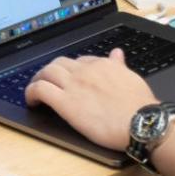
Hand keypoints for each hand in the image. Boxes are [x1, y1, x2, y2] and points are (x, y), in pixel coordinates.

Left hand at [23, 49, 155, 150]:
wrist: (143, 122)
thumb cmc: (142, 106)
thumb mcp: (132, 78)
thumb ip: (120, 66)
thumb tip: (117, 53)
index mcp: (102, 65)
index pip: (80, 61)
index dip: (72, 69)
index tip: (70, 79)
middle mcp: (85, 71)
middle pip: (59, 63)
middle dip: (51, 71)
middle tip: (48, 82)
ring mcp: (74, 85)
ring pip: (46, 72)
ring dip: (38, 79)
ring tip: (36, 89)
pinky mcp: (65, 103)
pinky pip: (40, 90)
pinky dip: (31, 93)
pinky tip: (31, 101)